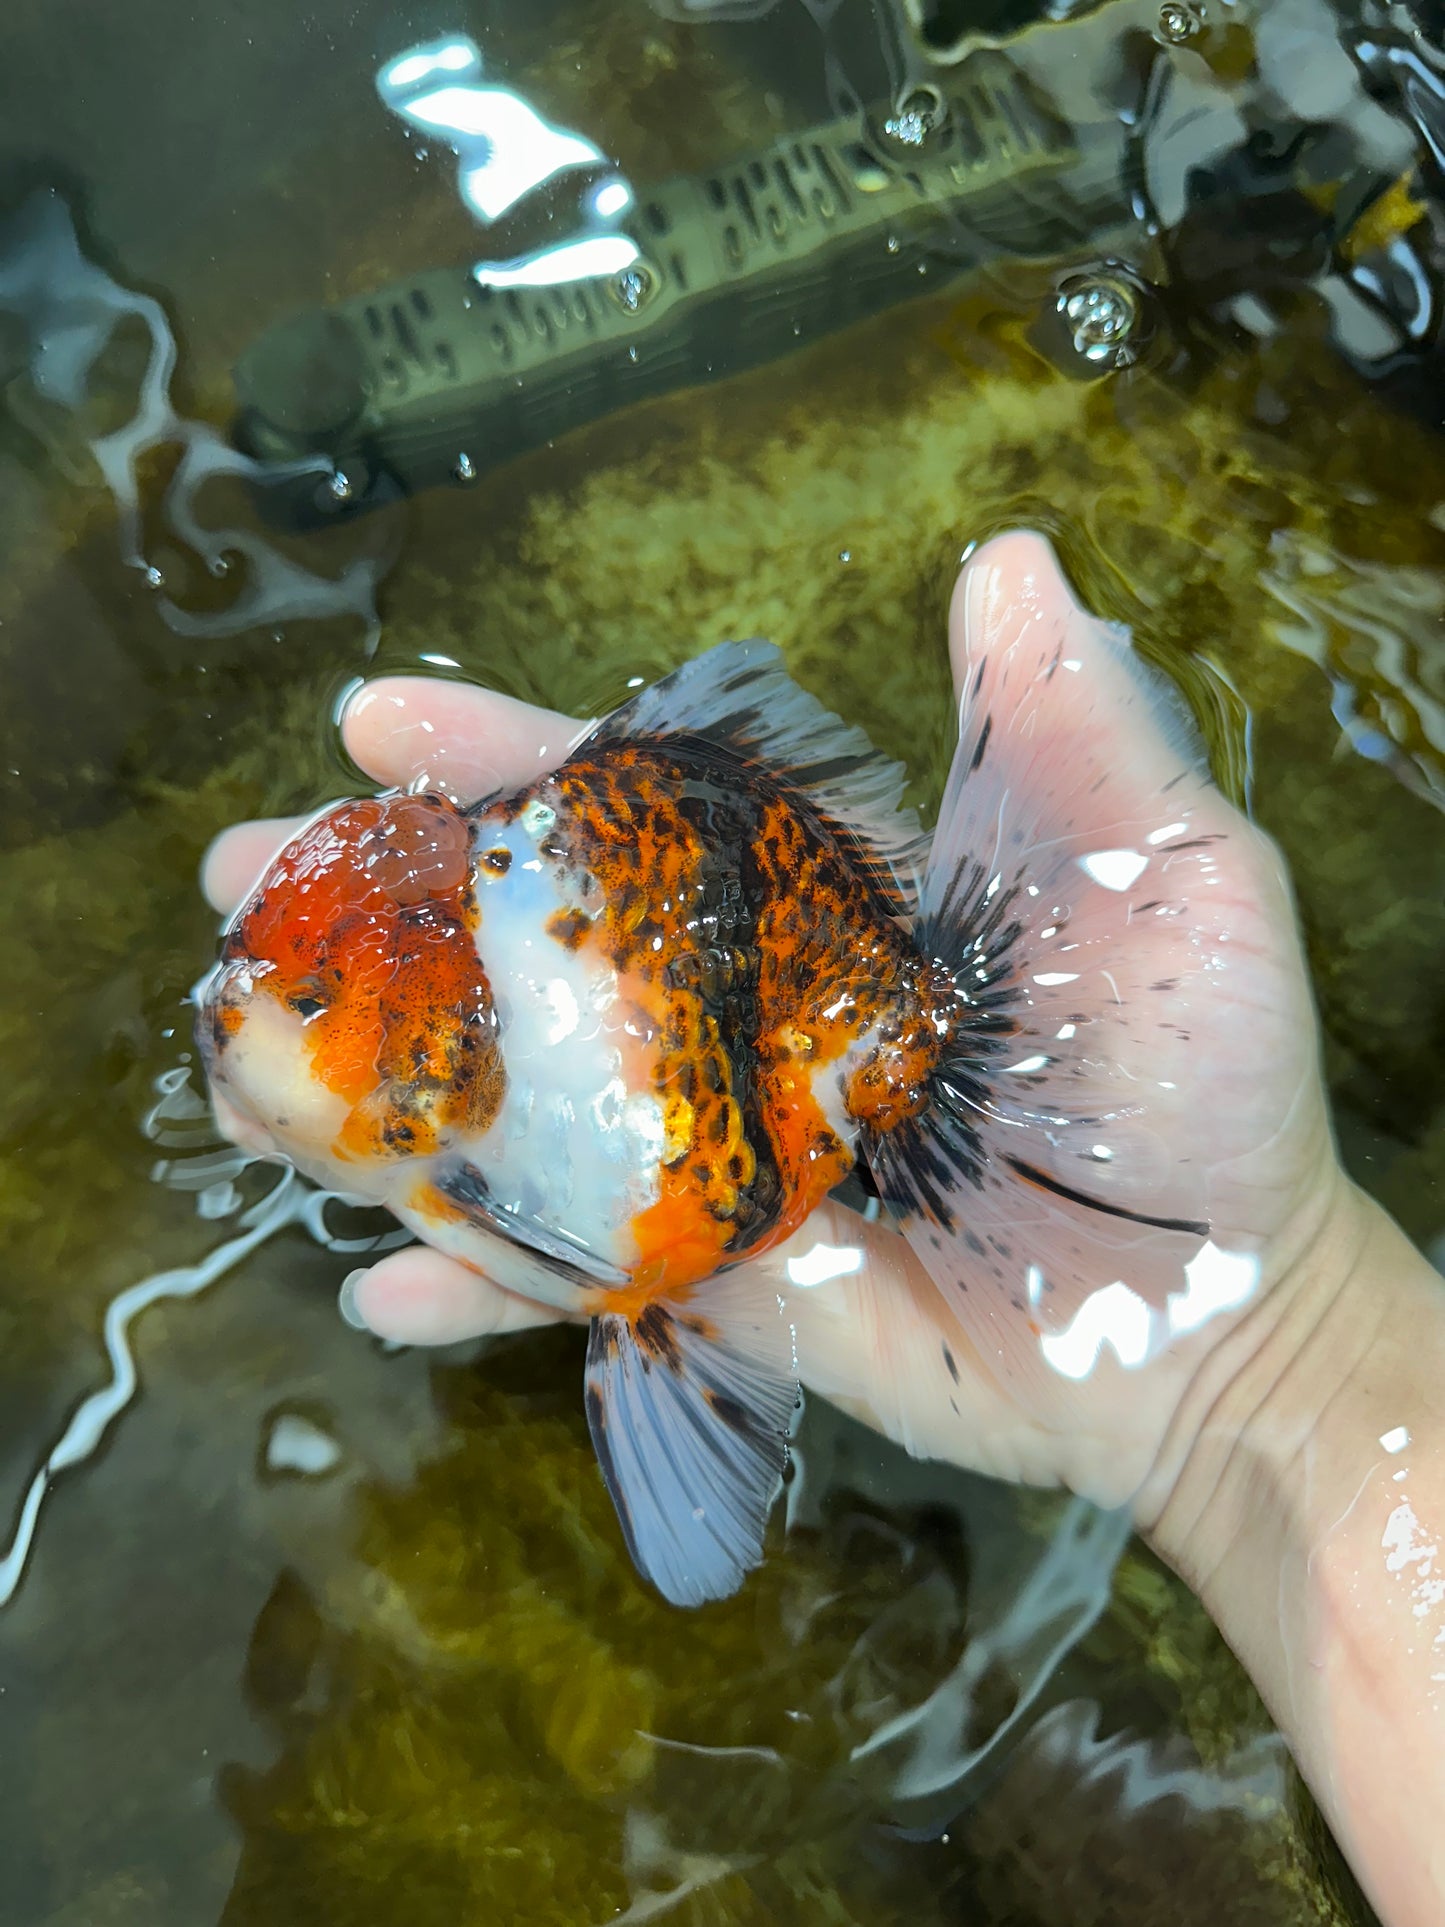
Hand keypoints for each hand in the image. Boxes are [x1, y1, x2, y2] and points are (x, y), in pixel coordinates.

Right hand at [201, 536, 1343, 1527]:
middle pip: (541, 939)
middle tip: (246, 873)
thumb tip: (1006, 556)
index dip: (514, 756)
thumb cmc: (1210, 1088)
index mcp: (830, 896)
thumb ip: (1071, 731)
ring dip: (384, 1074)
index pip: (642, 806)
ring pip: (527, 1097)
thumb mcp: (1172, 877)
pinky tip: (374, 1283)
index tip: (380, 719)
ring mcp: (721, 1147)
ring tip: (244, 1053)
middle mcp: (749, 1008)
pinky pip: (580, 1269)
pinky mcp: (725, 1275)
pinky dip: (480, 1280)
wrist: (1220, 1319)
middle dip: (392, 902)